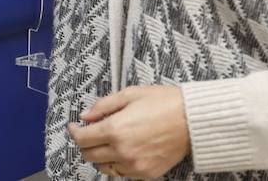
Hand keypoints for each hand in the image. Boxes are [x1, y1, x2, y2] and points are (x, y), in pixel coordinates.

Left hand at [69, 86, 190, 178]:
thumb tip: (85, 117)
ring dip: (99, 156)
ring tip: (106, 143)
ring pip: (104, 168)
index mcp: (115, 130)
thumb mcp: (130, 94)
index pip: (82, 139)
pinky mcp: (146, 174)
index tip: (74, 126)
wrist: (193, 120)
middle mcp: (122, 151)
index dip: (74, 132)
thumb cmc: (163, 102)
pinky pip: (122, 173)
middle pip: (89, 155)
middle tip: (89, 133)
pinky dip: (117, 164)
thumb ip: (104, 106)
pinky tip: (122, 151)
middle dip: (84, 144)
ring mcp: (134, 166)